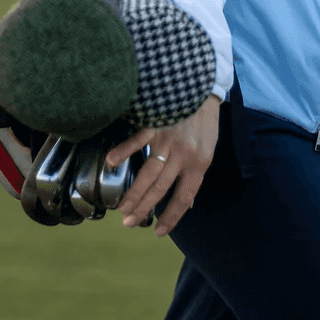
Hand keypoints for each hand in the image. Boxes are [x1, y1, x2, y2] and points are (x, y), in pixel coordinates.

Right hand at [106, 95, 220, 236]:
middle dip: (144, 209)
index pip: (184, 197)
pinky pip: (137, 141)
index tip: (160, 232)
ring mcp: (168, 140)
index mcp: (199, 163)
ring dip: (134, 193)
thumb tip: (188, 201)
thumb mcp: (208, 148)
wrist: (203, 87)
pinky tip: (112, 164)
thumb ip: (195, 172)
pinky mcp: (156, 125)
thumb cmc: (203, 120)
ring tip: (123, 209)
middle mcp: (184, 155)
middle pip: (161, 189)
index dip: (172, 216)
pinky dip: (123, 152)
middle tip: (130, 223)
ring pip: (148, 173)